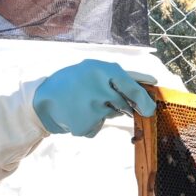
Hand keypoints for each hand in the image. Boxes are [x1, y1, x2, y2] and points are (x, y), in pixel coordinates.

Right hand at [33, 59, 156, 136]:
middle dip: (122, 106)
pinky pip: (98, 126)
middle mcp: (98, 88)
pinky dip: (91, 123)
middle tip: (103, 100)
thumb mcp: (94, 69)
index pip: (132, 87)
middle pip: (124, 105)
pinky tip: (77, 114)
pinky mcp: (85, 125)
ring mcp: (91, 108)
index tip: (150, 109)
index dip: (144, 99)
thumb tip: (153, 82)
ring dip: (103, 111)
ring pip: (111, 114)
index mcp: (101, 70)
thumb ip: (122, 76)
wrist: (42, 99)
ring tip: (84, 103)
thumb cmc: (74, 80)